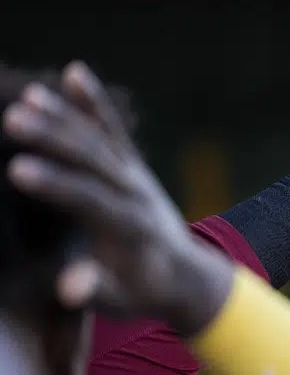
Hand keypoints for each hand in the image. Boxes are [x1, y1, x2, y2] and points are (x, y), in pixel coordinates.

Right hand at [3, 62, 231, 334]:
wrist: (186, 275)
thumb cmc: (144, 291)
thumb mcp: (122, 302)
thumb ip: (96, 292)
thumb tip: (70, 287)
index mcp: (133, 230)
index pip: (92, 202)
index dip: (57, 186)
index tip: (17, 170)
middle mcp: (137, 195)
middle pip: (94, 162)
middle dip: (55, 140)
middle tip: (12, 119)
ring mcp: (136, 176)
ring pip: (100, 141)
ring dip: (67, 117)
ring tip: (30, 97)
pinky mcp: (133, 166)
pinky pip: (114, 130)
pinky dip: (95, 103)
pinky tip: (75, 72)